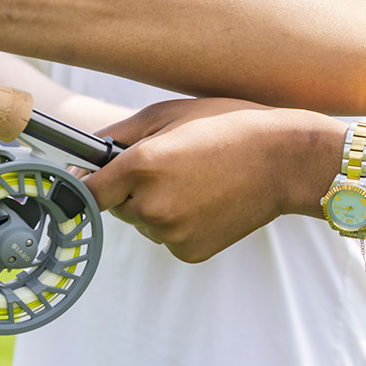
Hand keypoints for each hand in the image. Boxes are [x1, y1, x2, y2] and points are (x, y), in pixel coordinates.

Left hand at [83, 98, 341, 262]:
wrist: (285, 159)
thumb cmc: (228, 125)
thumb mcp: (168, 114)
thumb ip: (117, 136)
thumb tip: (80, 161)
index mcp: (142, 166)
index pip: (86, 192)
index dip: (88, 183)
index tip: (92, 177)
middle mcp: (151, 205)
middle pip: (116, 207)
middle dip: (132, 189)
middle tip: (172, 165)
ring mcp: (171, 233)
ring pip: (145, 223)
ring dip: (158, 206)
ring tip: (198, 181)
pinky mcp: (190, 251)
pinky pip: (169, 238)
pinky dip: (181, 223)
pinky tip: (209, 201)